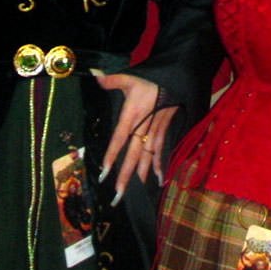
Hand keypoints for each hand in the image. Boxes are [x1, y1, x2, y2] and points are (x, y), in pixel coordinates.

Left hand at [94, 72, 176, 202]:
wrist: (175, 79)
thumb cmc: (150, 79)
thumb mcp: (130, 77)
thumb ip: (112, 79)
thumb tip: (94, 75)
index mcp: (133, 113)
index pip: (120, 137)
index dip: (112, 155)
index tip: (104, 172)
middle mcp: (144, 125)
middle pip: (134, 154)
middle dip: (126, 175)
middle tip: (118, 194)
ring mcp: (155, 130)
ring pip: (147, 156)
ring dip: (141, 174)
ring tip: (134, 192)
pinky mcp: (164, 130)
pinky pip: (160, 150)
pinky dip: (159, 164)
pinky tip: (158, 179)